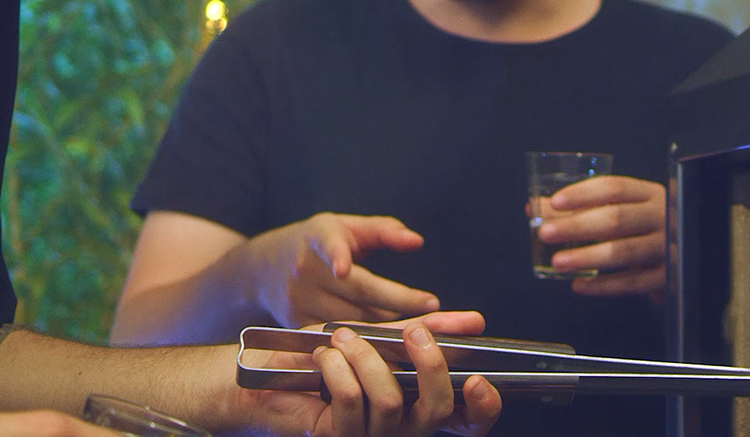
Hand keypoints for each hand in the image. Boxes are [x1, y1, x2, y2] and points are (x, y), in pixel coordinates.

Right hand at [239, 213, 440, 326]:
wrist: (261, 270)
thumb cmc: (316, 243)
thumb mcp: (344, 226)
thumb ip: (383, 231)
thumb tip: (416, 241)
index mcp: (316, 238)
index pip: (327, 246)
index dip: (335, 256)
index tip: (342, 269)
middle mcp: (303, 270)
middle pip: (355, 290)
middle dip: (396, 300)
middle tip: (431, 305)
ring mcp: (297, 301)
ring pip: (351, 317)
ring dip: (385, 320)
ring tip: (416, 323)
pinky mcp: (296, 325)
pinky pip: (339, 336)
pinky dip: (365, 338)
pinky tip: (386, 338)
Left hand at [242, 320, 501, 436]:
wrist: (266, 370)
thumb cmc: (324, 355)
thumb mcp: (380, 337)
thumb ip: (425, 332)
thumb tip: (473, 322)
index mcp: (415, 405)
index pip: (467, 422)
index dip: (484, 408)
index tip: (476, 378)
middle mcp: (399, 428)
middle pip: (438, 412)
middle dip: (429, 366)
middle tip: (413, 332)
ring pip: (391, 403)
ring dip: (367, 358)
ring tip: (343, 338)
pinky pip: (352, 401)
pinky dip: (339, 368)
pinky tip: (324, 356)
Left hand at [540, 175, 666, 297]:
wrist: (689, 259)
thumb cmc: (646, 229)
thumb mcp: (624, 211)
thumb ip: (582, 208)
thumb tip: (536, 207)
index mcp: (649, 194)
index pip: (614, 188)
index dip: (582, 194)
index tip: (554, 202)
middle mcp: (661, 217)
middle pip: (616, 218)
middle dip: (576, 226)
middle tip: (546, 233)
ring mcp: (668, 247)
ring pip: (623, 252)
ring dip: (586, 257)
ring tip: (557, 262)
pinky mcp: (667, 277)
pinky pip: (631, 283)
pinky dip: (603, 286)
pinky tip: (579, 285)